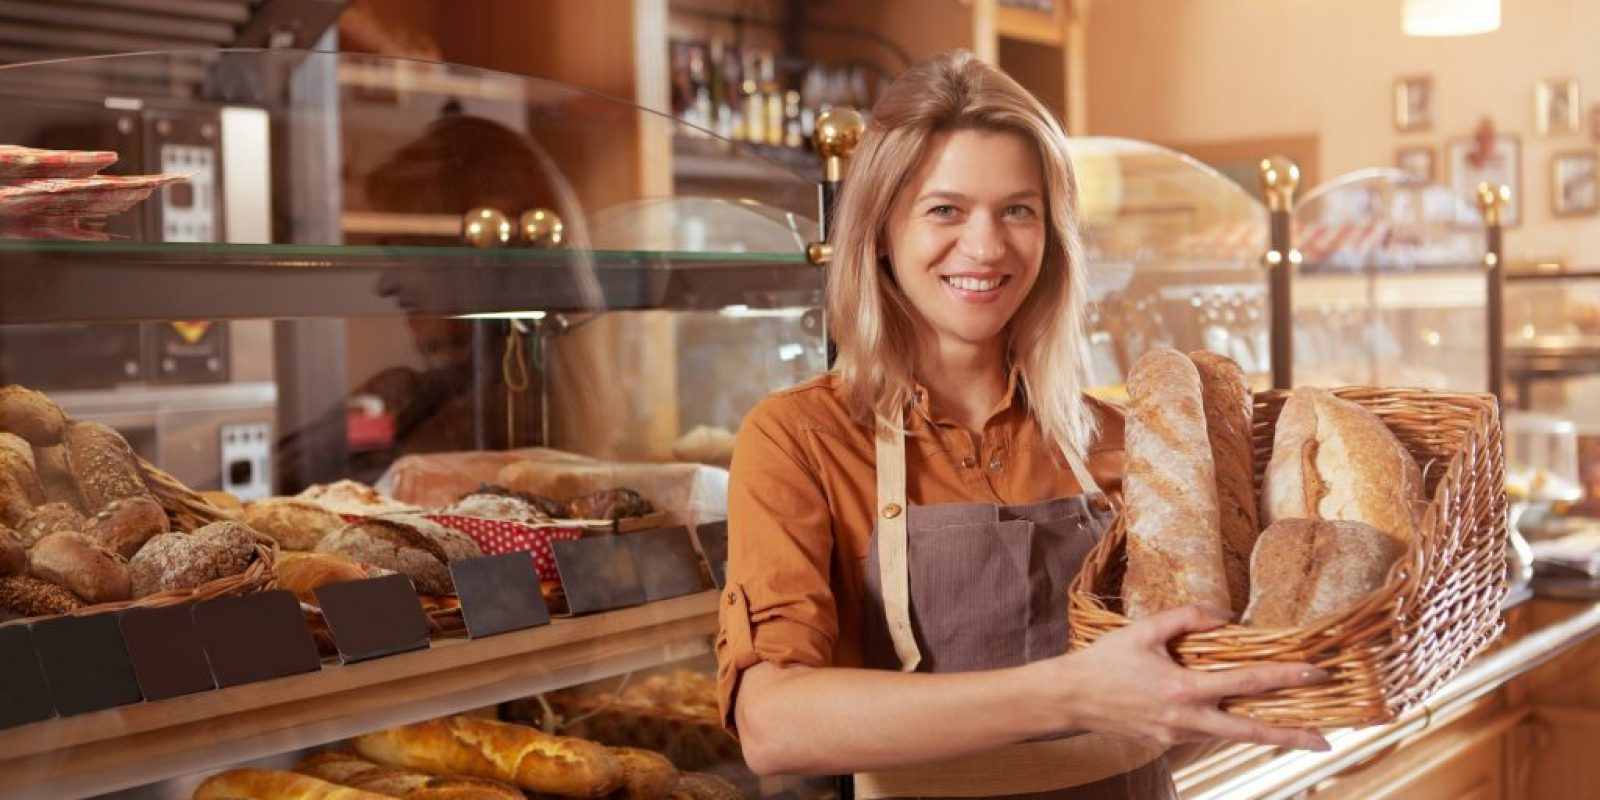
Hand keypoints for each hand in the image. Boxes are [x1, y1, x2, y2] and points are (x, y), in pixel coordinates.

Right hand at [1036, 605, 1330, 751]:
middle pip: (1251, 732)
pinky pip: (1207, 732)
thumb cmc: (1104, 661)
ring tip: (1299, 734)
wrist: (1070, 699)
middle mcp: (1187, 719)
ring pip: (1232, 736)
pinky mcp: (1168, 741)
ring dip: (1266, 734)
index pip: (1246, 683)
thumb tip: (1223, 617)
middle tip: (1327, 740)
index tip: (1316, 672)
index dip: (1284, 676)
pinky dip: (1229, 726)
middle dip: (1292, 737)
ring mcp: (1178, 735)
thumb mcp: (1144, 630)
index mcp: (1184, 689)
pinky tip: (1239, 718)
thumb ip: (1185, 618)